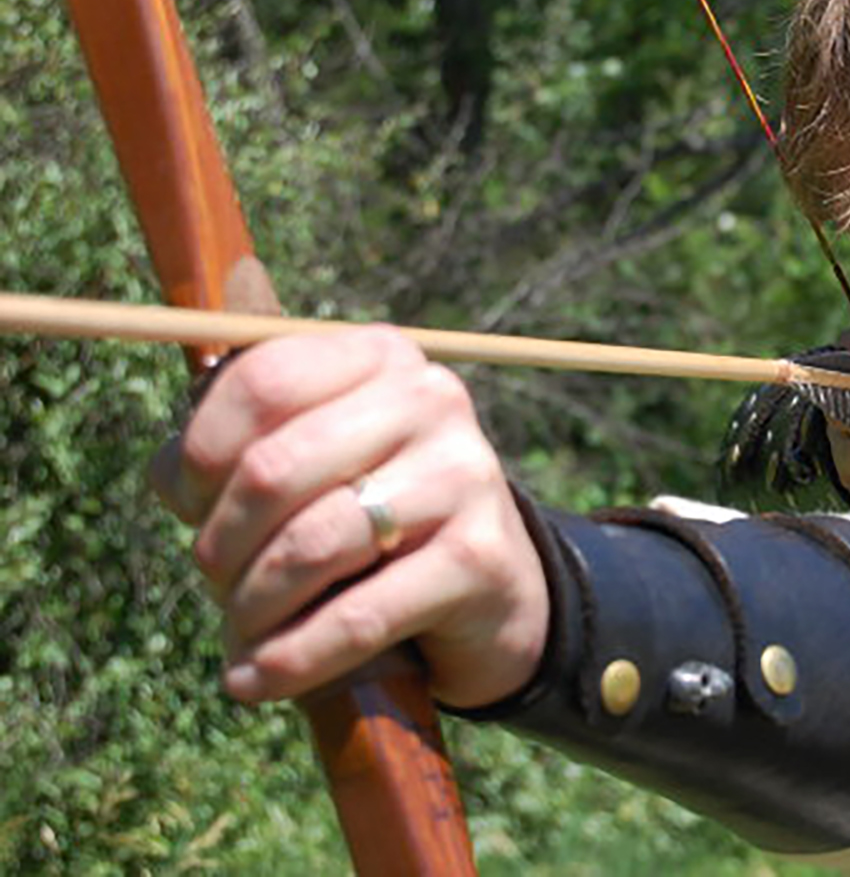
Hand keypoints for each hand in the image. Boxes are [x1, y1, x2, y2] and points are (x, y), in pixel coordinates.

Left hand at [148, 327, 547, 709]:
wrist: (490, 589)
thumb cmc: (372, 518)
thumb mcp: (312, 466)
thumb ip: (236, 453)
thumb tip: (172, 476)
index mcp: (381, 357)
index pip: (262, 381)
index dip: (202, 454)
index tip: (191, 507)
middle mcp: (431, 399)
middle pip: (274, 468)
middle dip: (221, 543)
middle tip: (215, 582)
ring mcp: (463, 474)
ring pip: (311, 545)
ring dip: (251, 608)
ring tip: (240, 637)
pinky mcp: (479, 556)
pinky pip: (358, 617)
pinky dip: (291, 658)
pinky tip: (257, 679)